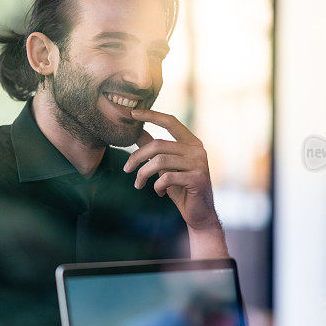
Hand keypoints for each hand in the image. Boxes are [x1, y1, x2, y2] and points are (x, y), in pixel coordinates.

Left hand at [124, 109, 218, 231]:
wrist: (199, 213)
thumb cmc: (181, 188)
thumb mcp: (166, 166)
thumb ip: (155, 149)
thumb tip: (137, 131)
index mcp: (191, 142)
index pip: (170, 121)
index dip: (151, 115)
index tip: (132, 112)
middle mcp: (198, 149)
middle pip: (159, 144)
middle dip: (137, 156)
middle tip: (126, 169)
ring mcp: (200, 163)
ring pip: (160, 161)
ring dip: (143, 173)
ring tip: (138, 184)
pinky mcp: (198, 179)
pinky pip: (168, 178)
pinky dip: (157, 186)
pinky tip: (159, 192)